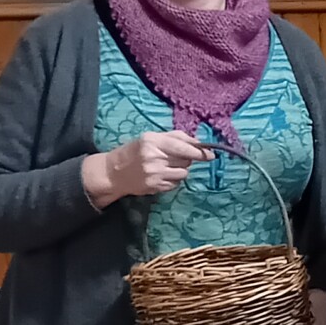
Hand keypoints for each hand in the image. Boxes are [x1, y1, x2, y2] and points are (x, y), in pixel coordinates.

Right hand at [81, 128, 212, 207]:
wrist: (115, 172)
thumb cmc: (136, 151)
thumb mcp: (152, 138)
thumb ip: (176, 137)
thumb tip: (200, 142)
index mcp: (153, 142)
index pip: (182, 147)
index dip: (199, 152)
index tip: (211, 155)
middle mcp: (154, 158)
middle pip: (186, 160)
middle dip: (187, 159)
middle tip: (175, 158)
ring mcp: (155, 174)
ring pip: (183, 173)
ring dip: (180, 170)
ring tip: (167, 167)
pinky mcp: (155, 187)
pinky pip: (176, 184)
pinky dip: (173, 180)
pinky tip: (161, 175)